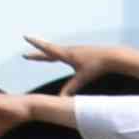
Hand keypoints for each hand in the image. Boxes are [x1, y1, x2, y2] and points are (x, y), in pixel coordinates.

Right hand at [17, 36, 138, 91]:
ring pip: (57, 52)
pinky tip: (60, 58)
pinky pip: (65, 54)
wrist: (112, 56)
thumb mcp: (82, 78)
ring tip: (39, 56)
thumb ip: (71, 88)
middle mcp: (69, 51)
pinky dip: (57, 55)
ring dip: (47, 53)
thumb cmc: (97, 66)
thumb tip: (61, 100)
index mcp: (66, 54)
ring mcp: (75, 51)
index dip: (35, 44)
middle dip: (37, 53)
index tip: (25, 37)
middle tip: (26, 54)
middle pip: (49, 51)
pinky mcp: (81, 53)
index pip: (47, 49)